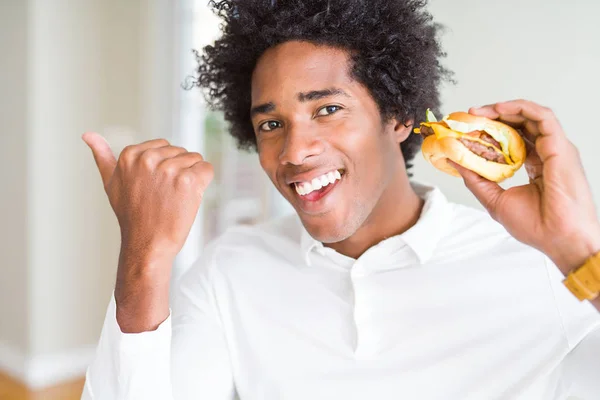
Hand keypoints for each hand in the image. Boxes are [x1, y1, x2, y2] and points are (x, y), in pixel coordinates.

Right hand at [82, 132, 213, 330]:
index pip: (164, 146)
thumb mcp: (111, 183)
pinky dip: (204, 183)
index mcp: (130, 154)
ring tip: (175, 199)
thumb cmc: (131, 216)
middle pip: (181, 152)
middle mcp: (148, 158)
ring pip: (195, 160)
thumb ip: (102, 156)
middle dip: (179, 171)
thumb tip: (87, 134)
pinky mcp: (188, 180)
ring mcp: (169, 169)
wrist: (147, 245)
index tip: (154, 187)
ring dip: (191, 178)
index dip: (165, 167)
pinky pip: (207, 169)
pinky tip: (190, 198)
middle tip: (164, 196)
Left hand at [450, 100, 599, 273]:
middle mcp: (547, 153)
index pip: (513, 140)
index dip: (491, 132)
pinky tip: (499, 109)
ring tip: (479, 112)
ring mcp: (555, 148)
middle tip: (469, 116)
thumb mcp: (495, 200)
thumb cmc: (535, 226)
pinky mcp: (560, 146)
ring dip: (503, 109)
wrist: (558, 238)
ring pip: (530, 116)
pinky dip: (520, 108)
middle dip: (493, 116)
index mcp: (535, 165)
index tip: (468, 130)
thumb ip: (476, 179)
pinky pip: (542, 116)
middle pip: (520, 125)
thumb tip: (454, 161)